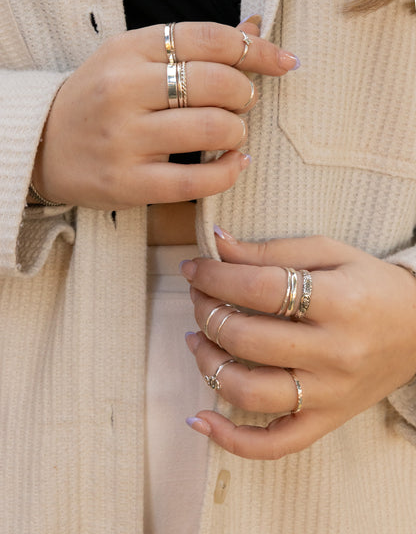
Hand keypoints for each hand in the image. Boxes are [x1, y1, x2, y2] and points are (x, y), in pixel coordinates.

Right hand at [32, 21, 297, 208]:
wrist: (42, 146)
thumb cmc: (98, 100)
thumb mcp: (133, 59)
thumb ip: (191, 46)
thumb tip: (254, 29)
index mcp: (128, 49)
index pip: (209, 38)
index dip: (256, 49)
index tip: (283, 63)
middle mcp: (124, 88)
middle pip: (216, 82)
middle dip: (246, 94)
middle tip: (244, 103)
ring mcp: (125, 138)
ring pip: (212, 128)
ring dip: (238, 132)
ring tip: (233, 135)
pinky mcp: (129, 183)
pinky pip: (197, 180)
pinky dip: (229, 172)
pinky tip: (233, 164)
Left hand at [180, 231, 415, 458]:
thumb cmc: (371, 284)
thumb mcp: (330, 252)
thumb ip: (271, 251)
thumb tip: (216, 245)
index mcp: (339, 301)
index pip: (259, 289)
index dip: (215, 276)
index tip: (193, 268)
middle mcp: (335, 353)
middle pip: (247, 339)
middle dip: (206, 312)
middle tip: (197, 296)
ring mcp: (329, 394)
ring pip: (249, 392)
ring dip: (207, 363)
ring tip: (196, 339)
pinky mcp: (327, 420)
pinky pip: (273, 444)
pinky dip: (230, 439)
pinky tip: (199, 418)